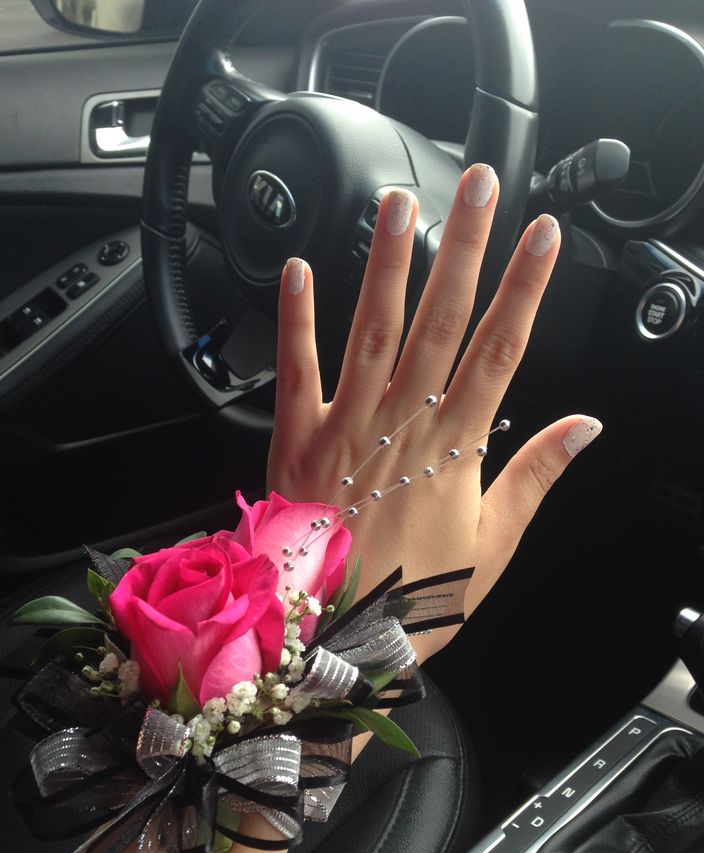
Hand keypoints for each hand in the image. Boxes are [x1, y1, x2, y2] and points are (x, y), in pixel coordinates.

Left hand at [267, 164, 600, 660]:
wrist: (334, 637)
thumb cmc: (414, 594)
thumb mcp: (492, 545)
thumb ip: (535, 477)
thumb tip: (584, 428)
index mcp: (455, 447)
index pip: (502, 350)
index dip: (526, 288)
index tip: (543, 236)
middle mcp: (403, 424)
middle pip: (443, 321)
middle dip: (466, 247)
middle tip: (481, 187)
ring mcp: (346, 426)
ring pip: (373, 329)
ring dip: (388, 262)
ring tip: (401, 203)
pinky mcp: (296, 439)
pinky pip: (295, 369)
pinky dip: (295, 319)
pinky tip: (296, 269)